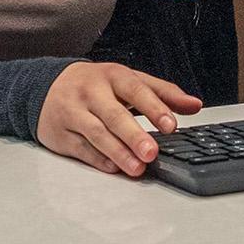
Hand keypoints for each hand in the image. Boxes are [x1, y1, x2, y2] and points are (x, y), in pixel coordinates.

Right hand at [36, 62, 202, 176]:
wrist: (48, 86)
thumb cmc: (97, 86)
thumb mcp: (129, 81)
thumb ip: (163, 93)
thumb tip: (195, 105)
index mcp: (112, 75)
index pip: (135, 90)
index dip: (154, 107)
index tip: (171, 125)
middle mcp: (91, 92)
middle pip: (113, 114)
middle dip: (134, 135)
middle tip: (152, 152)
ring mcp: (73, 112)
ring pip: (96, 133)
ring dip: (118, 152)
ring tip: (137, 167)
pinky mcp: (60, 133)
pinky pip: (81, 148)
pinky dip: (98, 159)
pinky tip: (114, 167)